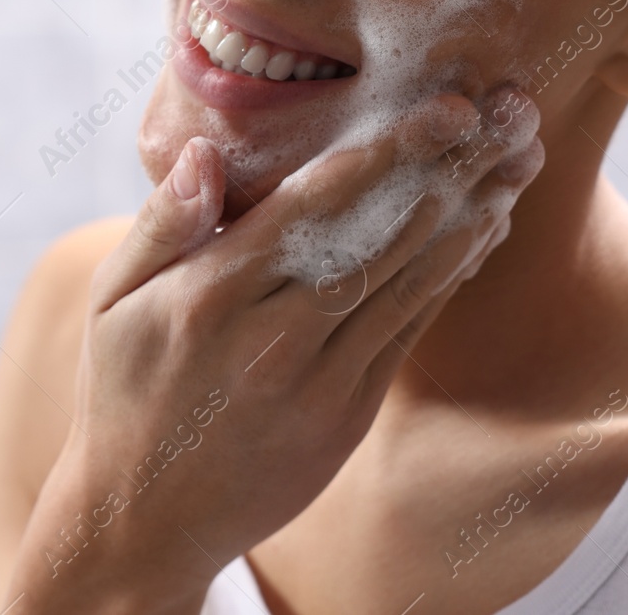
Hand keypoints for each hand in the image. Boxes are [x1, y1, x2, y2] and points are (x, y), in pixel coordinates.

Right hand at [3, 88, 542, 613]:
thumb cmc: (124, 390)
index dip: (385, 155)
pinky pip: (409, 332)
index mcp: (211, 296)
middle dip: (449, 171)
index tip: (443, 110)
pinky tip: (483, 228)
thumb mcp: (112, 302)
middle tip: (506, 114)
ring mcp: (318, 381)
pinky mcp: (347, 414)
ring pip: (408, 284)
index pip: (312, 209)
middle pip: (378, 239)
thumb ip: (163, 225)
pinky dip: (449, 276)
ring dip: (469, 217)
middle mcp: (272, 337)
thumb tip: (202, 152)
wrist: (147, 516)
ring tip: (515, 156)